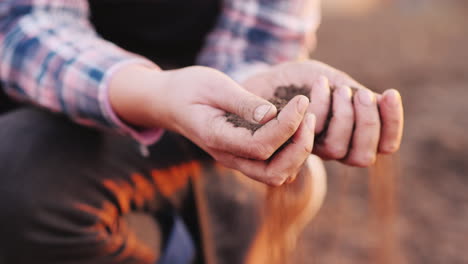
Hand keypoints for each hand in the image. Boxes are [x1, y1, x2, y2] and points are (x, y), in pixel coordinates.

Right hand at [109, 65, 315, 184]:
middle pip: (274, 173)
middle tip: (310, 115)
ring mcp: (236, 159)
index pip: (261, 146)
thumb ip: (241, 101)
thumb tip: (272, 114)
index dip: (288, 125)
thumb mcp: (213, 85)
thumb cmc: (189, 89)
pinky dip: (292, 152)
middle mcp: (228, 156)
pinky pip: (274, 166)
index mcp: (217, 138)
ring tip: (306, 119)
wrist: (169, 103)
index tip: (301, 100)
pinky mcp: (243, 155)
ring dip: (298, 152)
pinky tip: (296, 126)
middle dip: (300, 147)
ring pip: (277, 175)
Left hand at [242, 60, 403, 166]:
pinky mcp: (288, 142)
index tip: (390, 93)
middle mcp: (334, 146)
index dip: (392, 124)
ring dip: (343, 117)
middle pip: (363, 157)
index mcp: (353, 133)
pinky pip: (311, 134)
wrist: (268, 77)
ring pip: (337, 150)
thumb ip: (356, 96)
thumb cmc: (304, 80)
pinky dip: (320, 107)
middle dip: (368, 124)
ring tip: (339, 89)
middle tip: (360, 93)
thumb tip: (382, 102)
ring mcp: (311, 147)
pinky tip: (317, 83)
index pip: (383, 145)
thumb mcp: (335, 81)